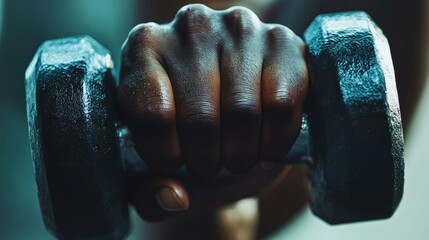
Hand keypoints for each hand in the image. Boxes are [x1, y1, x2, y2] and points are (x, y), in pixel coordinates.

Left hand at [118, 4, 307, 220]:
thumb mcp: (156, 166)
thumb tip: (174, 196)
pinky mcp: (283, 41)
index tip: (176, 164)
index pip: (152, 116)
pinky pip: (282, 104)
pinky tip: (266, 145)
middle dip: (207, 160)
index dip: (166, 156)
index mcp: (144, 48)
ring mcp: (239, 28)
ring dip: (242, 154)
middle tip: (211, 165)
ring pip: (243, 112)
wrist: (231, 113)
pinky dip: (276, 140)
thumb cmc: (187, 135)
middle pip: (199, 118)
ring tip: (237, 157)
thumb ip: (148, 192)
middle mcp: (190, 26)